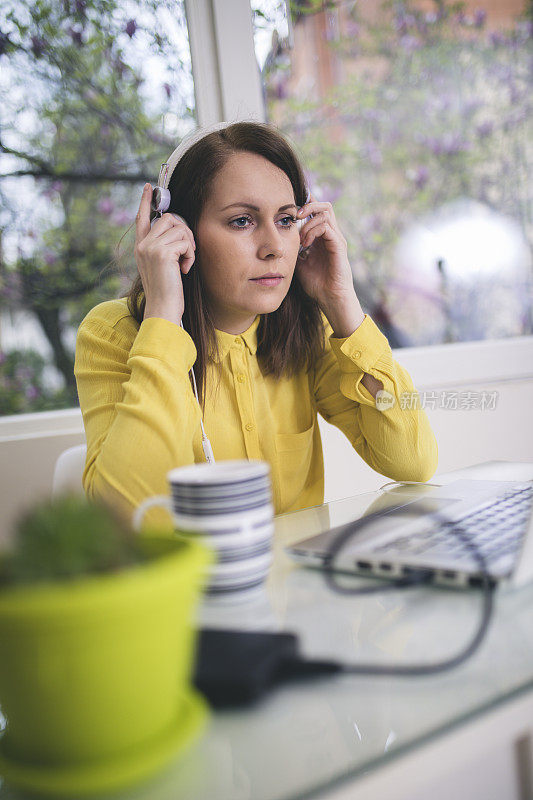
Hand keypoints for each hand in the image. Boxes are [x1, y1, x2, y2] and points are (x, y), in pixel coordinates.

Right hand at [134, 183, 195, 323]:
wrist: (163, 309)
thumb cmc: (168, 292)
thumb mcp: (163, 266)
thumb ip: (165, 247)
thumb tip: (177, 228)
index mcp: (141, 247)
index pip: (142, 217)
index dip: (145, 200)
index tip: (148, 187)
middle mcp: (142, 245)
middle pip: (169, 218)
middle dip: (185, 230)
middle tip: (189, 250)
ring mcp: (150, 247)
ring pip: (179, 228)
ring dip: (190, 245)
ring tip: (185, 263)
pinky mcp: (161, 252)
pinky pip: (185, 241)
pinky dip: (191, 255)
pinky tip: (185, 270)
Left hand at [295, 193, 354, 310]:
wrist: (329, 298)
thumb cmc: (316, 283)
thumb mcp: (299, 263)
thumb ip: (293, 249)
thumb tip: (279, 241)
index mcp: (323, 237)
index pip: (317, 211)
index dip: (306, 205)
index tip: (291, 211)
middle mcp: (331, 234)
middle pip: (324, 206)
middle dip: (308, 205)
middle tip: (295, 216)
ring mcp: (336, 239)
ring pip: (326, 212)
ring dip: (309, 221)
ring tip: (301, 238)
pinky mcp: (339, 245)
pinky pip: (326, 227)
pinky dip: (313, 231)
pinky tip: (306, 244)